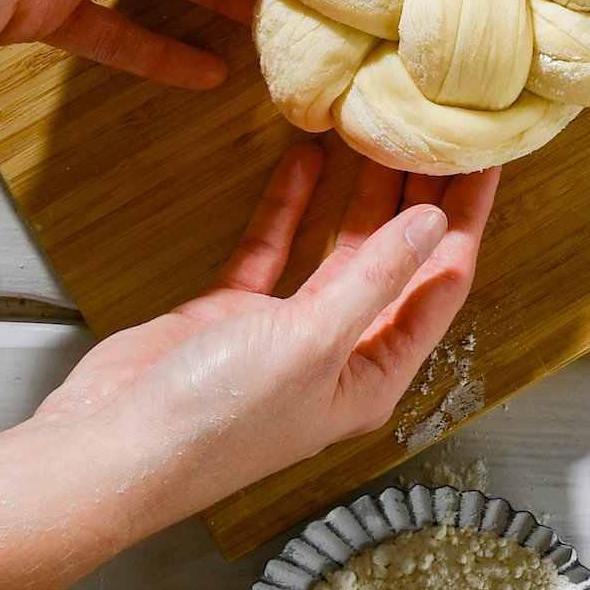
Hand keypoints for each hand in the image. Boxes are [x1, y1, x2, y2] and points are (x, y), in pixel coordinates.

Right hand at [0, 143, 498, 589]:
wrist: (104, 452)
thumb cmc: (213, 423)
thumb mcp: (312, 343)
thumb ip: (375, 278)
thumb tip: (432, 223)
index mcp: (374, 375)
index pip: (441, 284)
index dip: (465, 221)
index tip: (484, 162)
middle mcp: (340, 354)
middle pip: (398, 262)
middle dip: (421, 200)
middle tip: (441, 137)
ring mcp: (286, 334)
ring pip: (340, 251)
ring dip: (362, 197)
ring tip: (386, 137)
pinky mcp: (233, 316)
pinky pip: (275, 249)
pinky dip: (291, 206)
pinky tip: (306, 160)